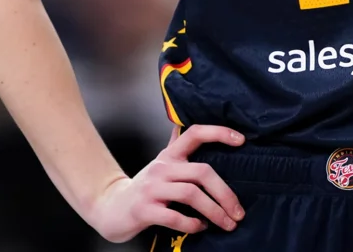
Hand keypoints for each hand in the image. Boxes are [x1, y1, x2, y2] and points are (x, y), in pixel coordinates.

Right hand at [89, 124, 245, 241]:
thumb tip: (187, 125)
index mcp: (169, 154)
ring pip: (191, 194)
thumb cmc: (145, 187)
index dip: (219, 132)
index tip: (241, 140)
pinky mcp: (144, 209)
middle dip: (225, 193)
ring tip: (226, 223)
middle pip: (202, 172)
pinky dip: (192, 224)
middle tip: (238, 212)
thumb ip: (176, 146)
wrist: (111, 208)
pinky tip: (200, 228)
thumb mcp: (162, 163)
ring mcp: (152, 188)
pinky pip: (174, 216)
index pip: (195, 133)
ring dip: (214, 211)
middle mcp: (162, 167)